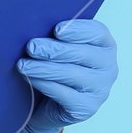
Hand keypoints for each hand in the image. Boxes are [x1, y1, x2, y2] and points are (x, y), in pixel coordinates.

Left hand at [17, 17, 116, 132]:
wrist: (48, 106)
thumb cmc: (55, 68)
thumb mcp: (59, 49)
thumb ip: (57, 37)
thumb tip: (36, 24)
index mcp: (106, 46)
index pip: (98, 33)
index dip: (78, 30)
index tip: (56, 29)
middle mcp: (109, 68)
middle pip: (83, 54)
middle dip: (54, 50)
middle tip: (31, 47)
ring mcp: (100, 90)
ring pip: (71, 74)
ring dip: (44, 68)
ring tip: (23, 64)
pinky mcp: (87, 108)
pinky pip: (64, 94)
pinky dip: (44, 84)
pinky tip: (29, 78)